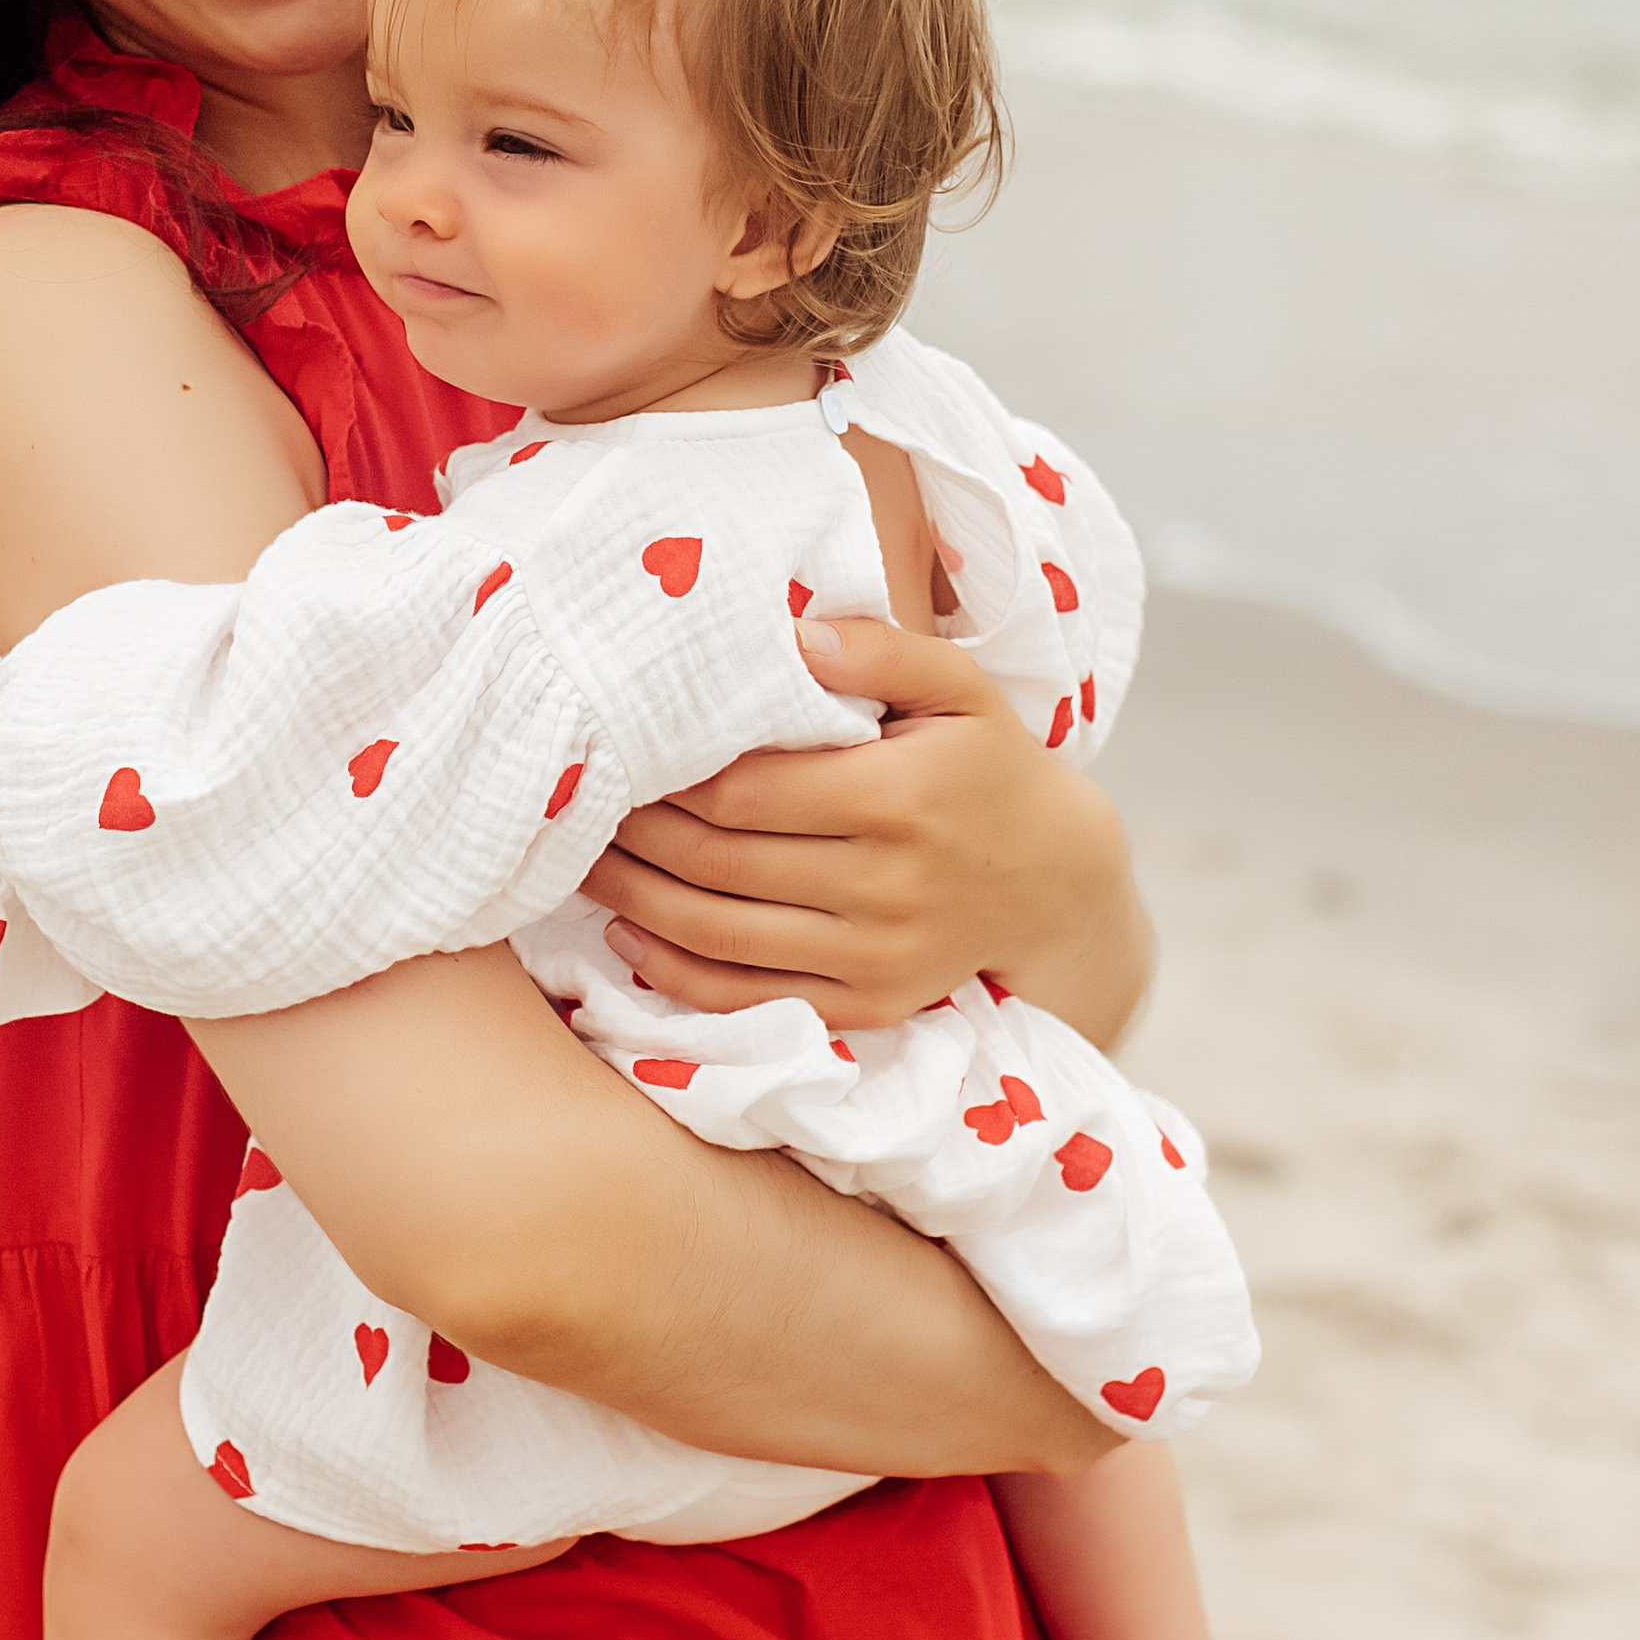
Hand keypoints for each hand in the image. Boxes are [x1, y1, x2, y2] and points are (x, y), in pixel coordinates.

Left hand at [580, 615, 1149, 1038]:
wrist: (1055, 881)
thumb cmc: (989, 766)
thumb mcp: (961, 687)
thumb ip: (881, 649)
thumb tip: (795, 636)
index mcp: (900, 797)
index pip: (747, 791)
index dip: (671, 777)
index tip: (624, 752)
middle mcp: (886, 884)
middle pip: (721, 861)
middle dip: (638, 834)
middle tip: (585, 804)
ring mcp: (875, 954)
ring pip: (720, 933)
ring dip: (637, 900)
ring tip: (585, 863)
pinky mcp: (866, 1004)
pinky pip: (749, 995)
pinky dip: (676, 973)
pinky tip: (629, 934)